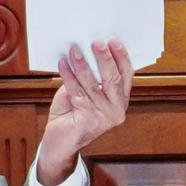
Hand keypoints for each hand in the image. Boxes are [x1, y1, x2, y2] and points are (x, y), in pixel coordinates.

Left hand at [32, 38, 135, 182]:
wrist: (59, 144)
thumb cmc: (71, 115)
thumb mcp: (84, 93)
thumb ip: (90, 77)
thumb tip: (85, 51)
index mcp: (120, 102)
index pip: (127, 76)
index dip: (121, 57)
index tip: (113, 41)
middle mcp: (117, 111)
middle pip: (113, 79)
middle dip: (104, 58)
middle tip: (95, 42)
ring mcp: (104, 117)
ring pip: (93, 84)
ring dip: (83, 64)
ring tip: (74, 50)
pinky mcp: (88, 121)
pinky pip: (77, 92)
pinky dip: (68, 76)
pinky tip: (63, 64)